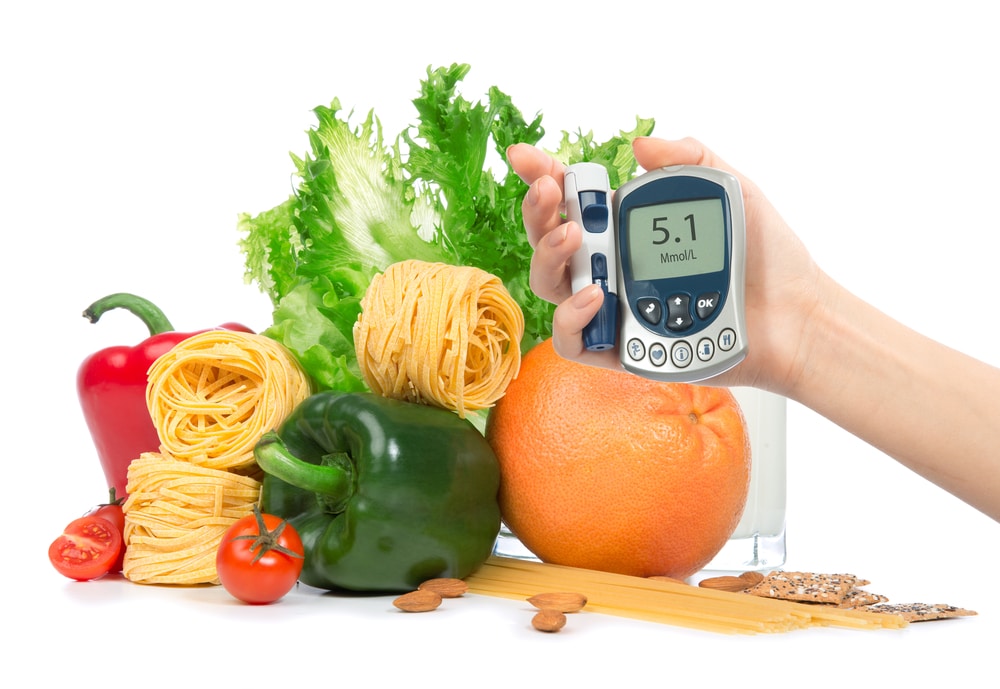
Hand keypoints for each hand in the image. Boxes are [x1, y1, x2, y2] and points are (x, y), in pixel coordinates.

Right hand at [507, 136, 821, 391]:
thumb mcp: (730, 189)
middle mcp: (612, 263)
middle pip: (548, 238)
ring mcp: (613, 306)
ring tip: (575, 236)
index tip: (524, 156)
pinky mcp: (620, 348)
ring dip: (547, 255)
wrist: (795, 316)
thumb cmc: (765, 256)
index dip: (542, 175)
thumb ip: (688, 158)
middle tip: (553, 193)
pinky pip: (571, 339)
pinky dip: (571, 316)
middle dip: (538, 211)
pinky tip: (596, 294)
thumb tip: (636, 145)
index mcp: (628, 224)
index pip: (573, 197)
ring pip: (549, 285)